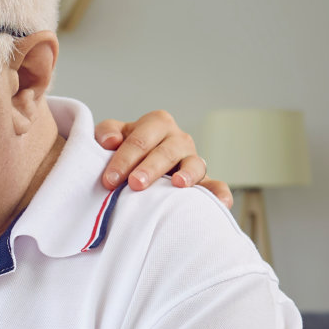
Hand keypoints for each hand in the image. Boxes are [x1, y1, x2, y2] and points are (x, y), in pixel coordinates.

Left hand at [94, 110, 233, 207]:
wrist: (138, 164)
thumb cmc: (124, 150)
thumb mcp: (112, 136)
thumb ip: (106, 132)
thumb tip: (110, 142)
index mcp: (157, 123)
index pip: (140, 140)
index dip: (123, 159)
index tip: (109, 180)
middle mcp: (178, 139)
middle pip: (165, 152)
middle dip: (150, 168)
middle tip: (135, 184)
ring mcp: (193, 159)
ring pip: (194, 164)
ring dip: (187, 174)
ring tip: (178, 184)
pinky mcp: (203, 181)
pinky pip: (216, 186)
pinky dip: (220, 194)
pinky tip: (221, 205)